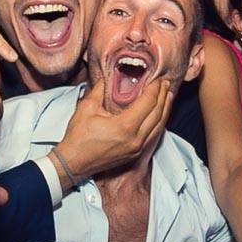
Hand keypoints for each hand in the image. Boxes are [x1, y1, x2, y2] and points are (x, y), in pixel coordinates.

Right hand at [53, 77, 173, 182]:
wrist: (74, 163)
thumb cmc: (78, 137)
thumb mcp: (87, 108)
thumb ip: (99, 90)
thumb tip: (107, 77)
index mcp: (125, 126)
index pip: (148, 102)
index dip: (154, 89)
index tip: (157, 78)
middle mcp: (136, 138)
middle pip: (157, 113)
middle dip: (163, 96)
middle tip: (165, 83)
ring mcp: (137, 148)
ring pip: (159, 125)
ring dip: (165, 109)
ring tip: (167, 95)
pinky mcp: (135, 153)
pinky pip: (154, 135)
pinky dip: (159, 122)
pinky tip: (160, 114)